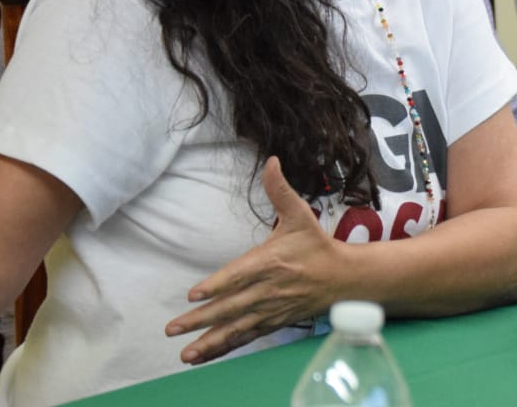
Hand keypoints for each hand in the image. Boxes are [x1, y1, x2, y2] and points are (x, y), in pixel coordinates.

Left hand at [165, 157, 343, 364]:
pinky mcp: (273, 323)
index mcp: (271, 261)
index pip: (239, 274)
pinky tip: (204, 356)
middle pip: (230, 306)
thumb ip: (280, 190)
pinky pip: (245, 337)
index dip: (217, 284)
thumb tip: (272, 161)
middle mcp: (268, 289)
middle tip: (173, 327)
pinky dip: (225, 348)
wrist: (344, 278)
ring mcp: (270, 310)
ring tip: (185, 353)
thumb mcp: (300, 214)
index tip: (194, 294)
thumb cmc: (317, 245)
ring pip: (235, 328)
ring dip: (209, 342)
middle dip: (200, 319)